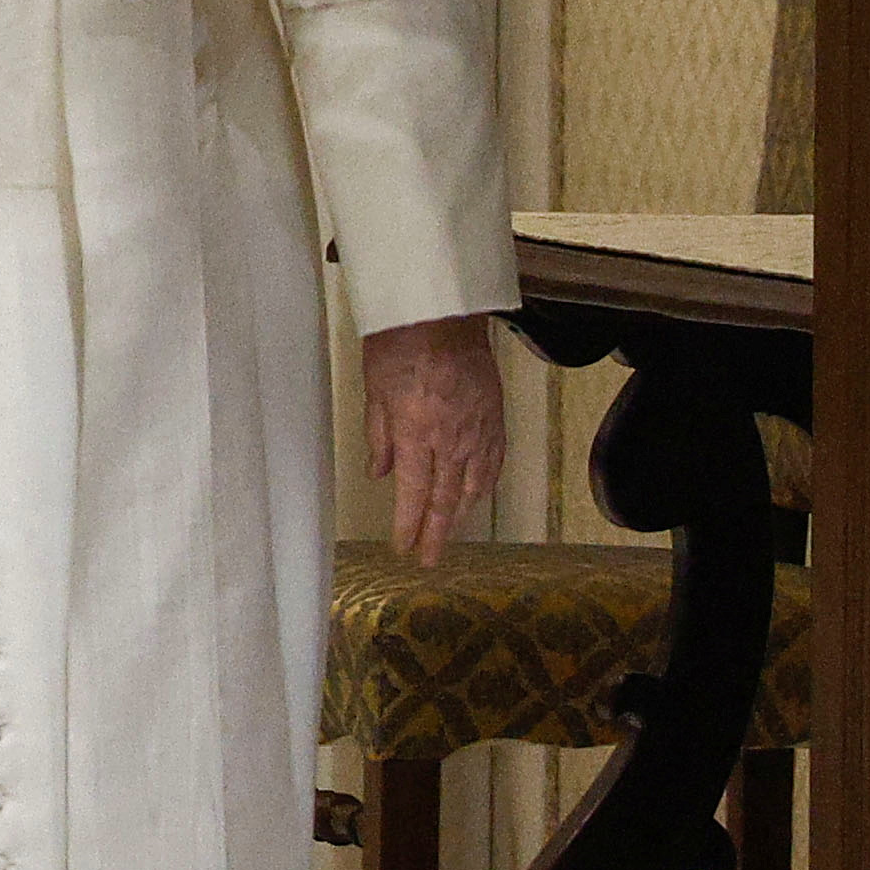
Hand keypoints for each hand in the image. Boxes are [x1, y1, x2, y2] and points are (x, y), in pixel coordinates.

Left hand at [360, 314, 507, 566]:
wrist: (444, 310)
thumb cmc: (402, 340)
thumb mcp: (374, 390)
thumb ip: (379, 435)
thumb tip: (379, 471)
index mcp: (417, 434)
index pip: (413, 494)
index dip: (409, 525)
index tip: (404, 546)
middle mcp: (450, 438)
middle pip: (445, 499)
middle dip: (436, 533)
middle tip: (429, 559)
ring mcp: (477, 428)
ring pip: (473, 484)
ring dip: (461, 514)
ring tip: (450, 532)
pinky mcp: (494, 415)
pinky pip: (493, 459)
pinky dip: (485, 483)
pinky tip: (479, 494)